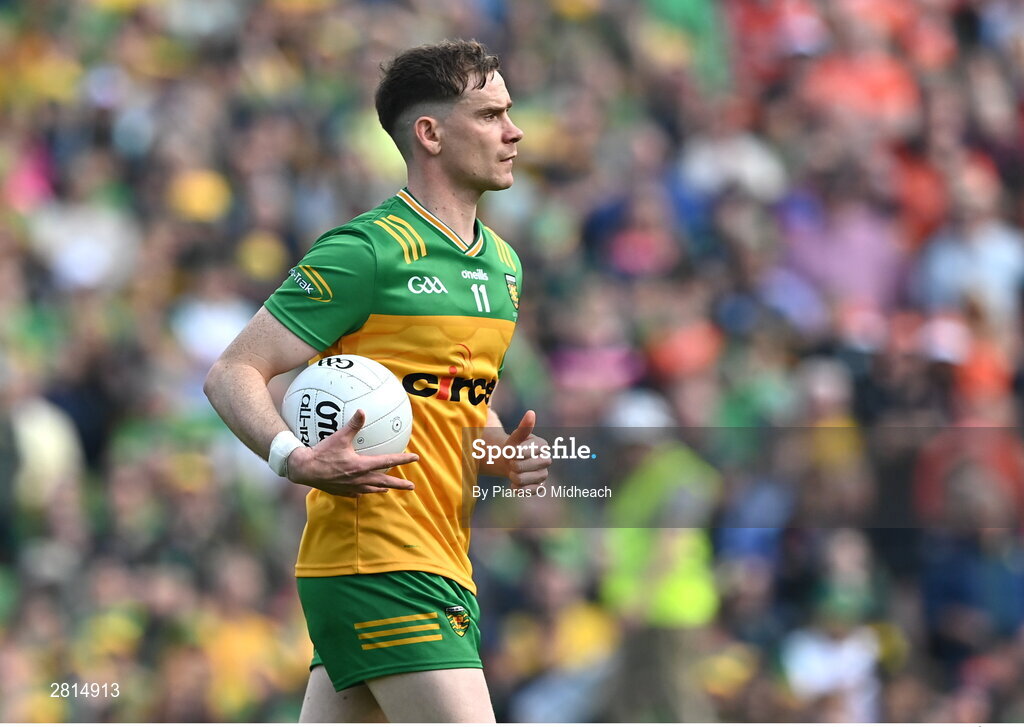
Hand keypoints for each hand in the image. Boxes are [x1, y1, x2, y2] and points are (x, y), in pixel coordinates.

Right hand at [286, 409, 418, 496]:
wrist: (304, 470)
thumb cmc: (322, 453)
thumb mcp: (339, 437)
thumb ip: (353, 425)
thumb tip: (362, 411)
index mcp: (361, 466)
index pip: (387, 462)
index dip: (403, 459)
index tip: (415, 458)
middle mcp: (359, 479)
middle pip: (384, 482)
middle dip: (399, 484)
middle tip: (412, 487)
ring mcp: (351, 487)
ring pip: (371, 489)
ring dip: (382, 488)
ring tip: (389, 489)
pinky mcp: (342, 492)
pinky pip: (357, 493)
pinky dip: (364, 492)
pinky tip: (364, 491)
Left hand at [497, 410, 550, 488]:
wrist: (512, 462)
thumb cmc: (513, 447)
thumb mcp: (515, 437)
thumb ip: (523, 428)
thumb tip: (531, 412)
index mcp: (542, 445)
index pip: (521, 452)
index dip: (511, 453)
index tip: (511, 450)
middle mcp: (547, 460)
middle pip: (520, 467)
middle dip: (511, 464)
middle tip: (512, 462)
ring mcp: (544, 474)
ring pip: (522, 479)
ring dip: (513, 476)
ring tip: (513, 471)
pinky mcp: (540, 486)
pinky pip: (528, 491)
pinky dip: (519, 488)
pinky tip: (515, 483)